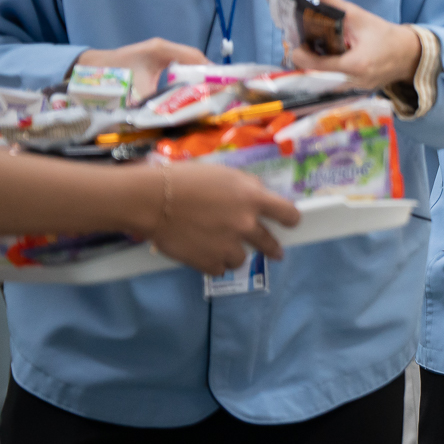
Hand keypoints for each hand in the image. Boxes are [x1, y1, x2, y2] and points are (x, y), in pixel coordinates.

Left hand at [78, 37, 208, 97]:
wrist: (89, 68)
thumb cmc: (111, 77)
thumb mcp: (134, 91)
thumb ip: (156, 101)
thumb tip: (173, 118)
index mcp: (160, 50)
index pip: (193, 57)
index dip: (208, 70)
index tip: (220, 85)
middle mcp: (162, 48)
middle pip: (193, 59)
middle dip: (205, 74)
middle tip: (216, 92)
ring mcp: (158, 52)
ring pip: (186, 62)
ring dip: (196, 76)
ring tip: (207, 93)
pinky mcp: (155, 59)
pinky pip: (177, 65)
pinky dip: (186, 76)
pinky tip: (189, 90)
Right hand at [142, 160, 300, 275]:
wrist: (153, 201)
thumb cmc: (185, 180)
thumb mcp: (224, 174)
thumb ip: (246, 188)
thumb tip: (257, 196)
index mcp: (253, 199)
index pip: (288, 213)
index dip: (290, 219)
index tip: (290, 222)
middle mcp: (246, 224)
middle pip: (269, 243)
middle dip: (273, 248)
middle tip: (276, 252)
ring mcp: (228, 246)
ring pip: (241, 258)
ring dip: (233, 253)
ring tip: (219, 246)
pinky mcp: (208, 262)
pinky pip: (219, 269)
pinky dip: (213, 263)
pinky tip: (203, 253)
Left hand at [285, 0, 419, 89]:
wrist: (410, 55)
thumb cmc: (386, 35)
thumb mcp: (359, 16)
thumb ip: (330, 2)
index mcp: (354, 65)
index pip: (314, 65)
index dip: (300, 52)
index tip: (297, 40)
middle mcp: (352, 82)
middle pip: (313, 75)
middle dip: (305, 58)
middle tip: (304, 42)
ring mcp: (352, 90)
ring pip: (320, 82)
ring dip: (313, 66)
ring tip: (314, 49)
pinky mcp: (354, 92)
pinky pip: (331, 84)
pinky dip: (325, 71)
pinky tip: (328, 58)